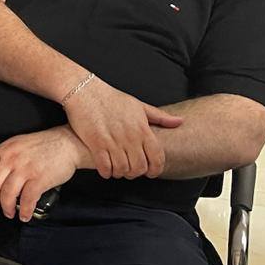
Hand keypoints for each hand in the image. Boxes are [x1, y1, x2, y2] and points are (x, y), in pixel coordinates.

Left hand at [0, 126, 85, 221]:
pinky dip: (24, 210)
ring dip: (7, 207)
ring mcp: (25, 169)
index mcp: (4, 149)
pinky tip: (25, 214)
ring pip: (7, 194)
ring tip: (9, 211)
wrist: (67, 143)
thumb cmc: (43, 145)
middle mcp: (12, 159)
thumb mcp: (17, 144)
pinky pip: (27, 200)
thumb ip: (4, 157)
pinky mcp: (39, 179)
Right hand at [62, 79, 181, 177]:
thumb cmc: (111, 98)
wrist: (84, 91)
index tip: (151, 172)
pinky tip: (105, 168)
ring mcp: (113, 141)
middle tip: (131, 171)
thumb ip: (160, 117)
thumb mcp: (138, 105)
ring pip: (123, 170)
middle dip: (136, 173)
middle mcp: (130, 137)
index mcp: (142, 129)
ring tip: (117, 169)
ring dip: (120, 173)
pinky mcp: (96, 143)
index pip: (157, 158)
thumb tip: (180, 121)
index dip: (156, 170)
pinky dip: (106, 172)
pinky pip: (105, 167)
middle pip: (139, 168)